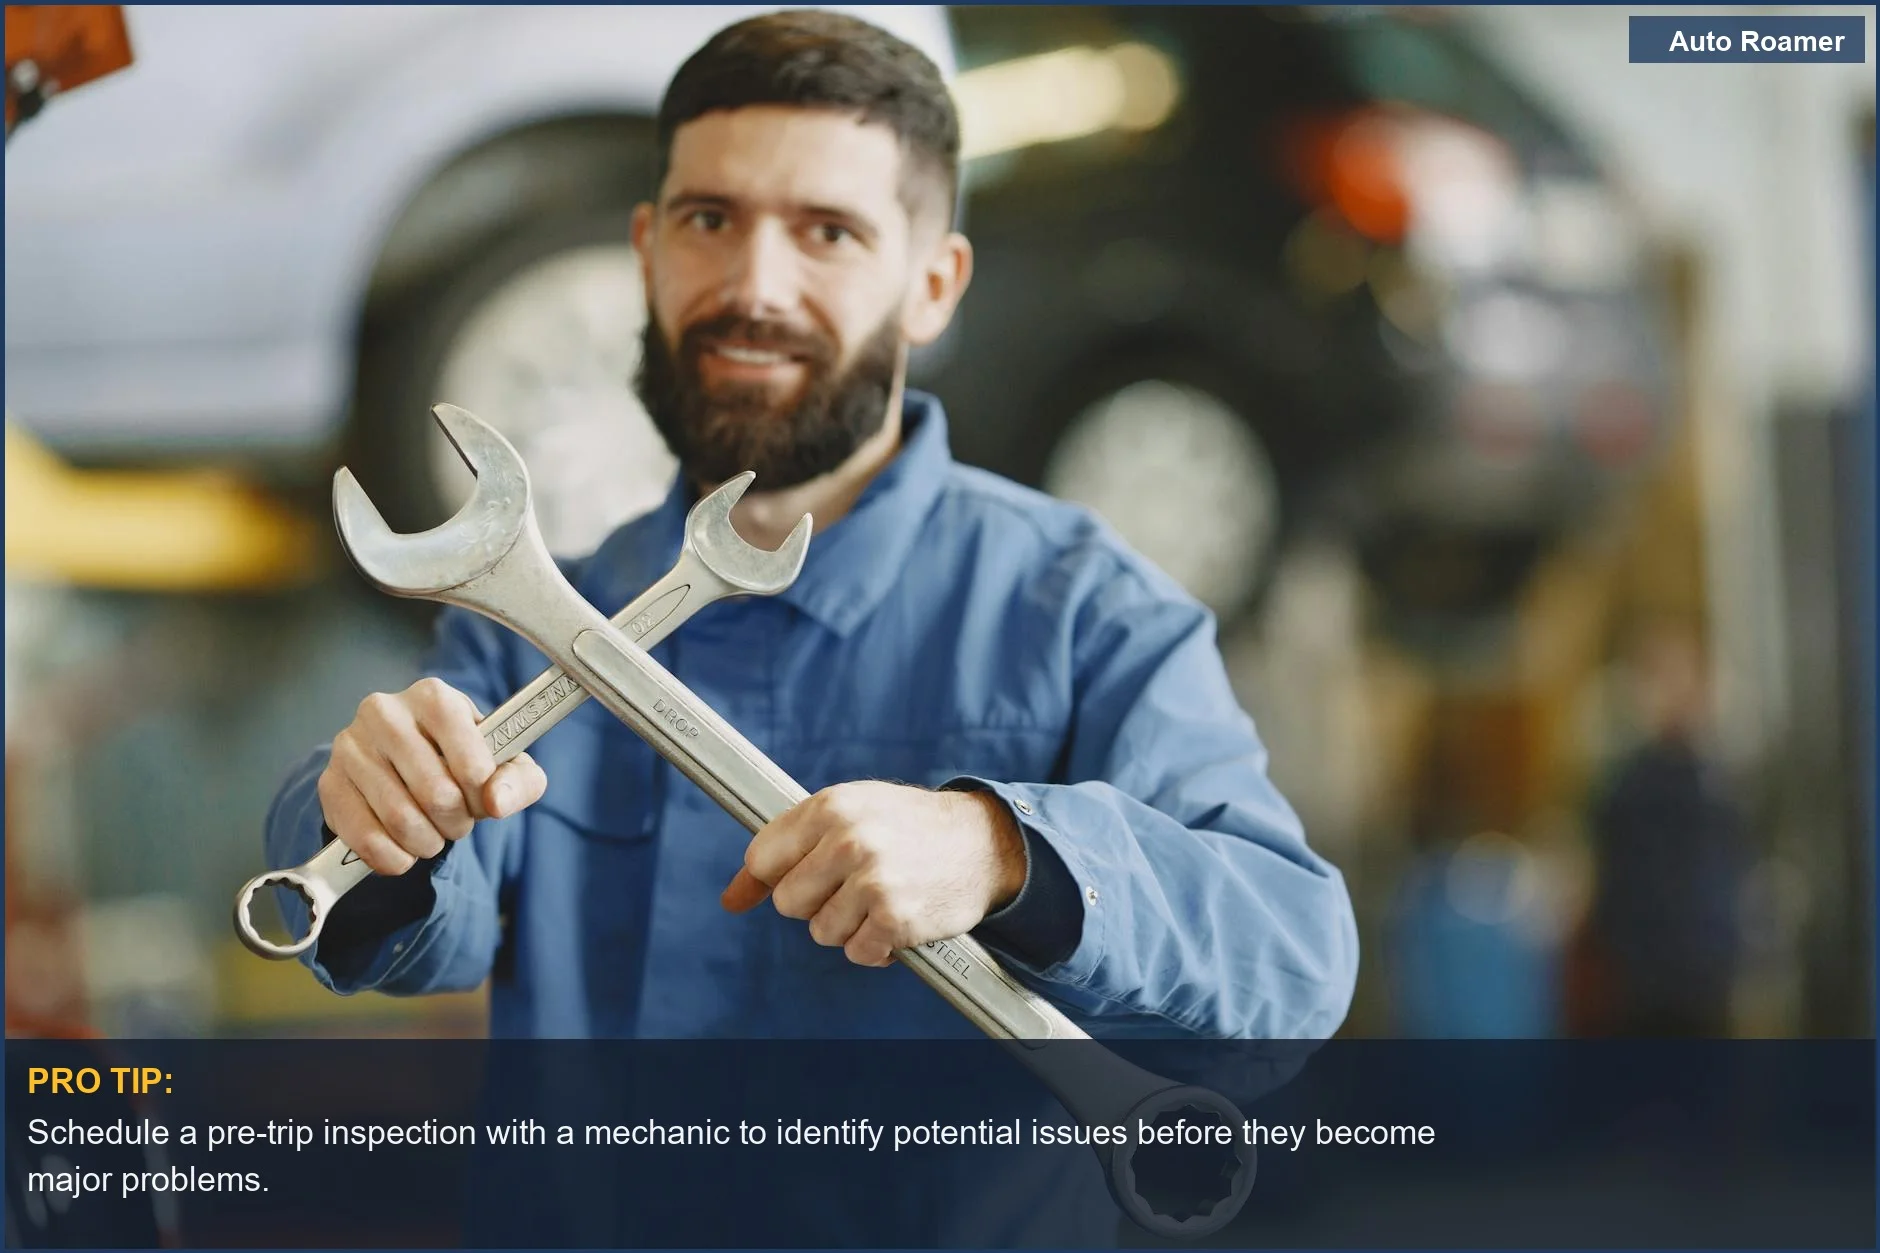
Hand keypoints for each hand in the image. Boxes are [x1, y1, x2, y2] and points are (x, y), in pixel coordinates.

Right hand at [317, 677, 546, 874]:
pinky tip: (404, 851)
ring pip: (401, 820)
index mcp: (434, 698)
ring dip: (427, 842)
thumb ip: (518, 781)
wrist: (405, 762)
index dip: (483, 797)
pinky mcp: (330, 782)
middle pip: (437, 795)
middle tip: (457, 821)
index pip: (473, 765)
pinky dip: (393, 858)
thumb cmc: (461, 758)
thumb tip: (496, 802)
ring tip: (432, 833)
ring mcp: (351, 746)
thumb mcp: (504, 763)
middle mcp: (385, 712)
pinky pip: (365, 838)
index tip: (481, 798)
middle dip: (457, 823)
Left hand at [721, 782, 1026, 965]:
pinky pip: (857, 953)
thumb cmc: (906, 827)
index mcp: (830, 806)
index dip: (776, 876)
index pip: (762, 859)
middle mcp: (849, 840)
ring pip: (821, 932)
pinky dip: (876, 948)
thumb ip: (787, 849)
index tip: (802, 877)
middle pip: (786, 903)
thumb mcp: (847, 816)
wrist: (984, 843)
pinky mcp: (896, 919)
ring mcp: (873, 880)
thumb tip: (731, 899)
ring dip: (849, 926)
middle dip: (815, 903)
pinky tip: (897, 922)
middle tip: (851, 885)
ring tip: (881, 898)